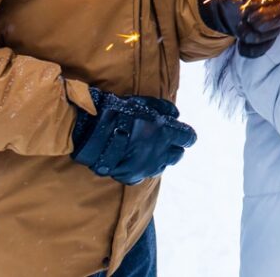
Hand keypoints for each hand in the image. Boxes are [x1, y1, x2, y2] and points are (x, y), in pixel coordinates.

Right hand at [70, 88, 196, 184]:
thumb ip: (164, 109)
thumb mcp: (144, 103)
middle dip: (173, 147)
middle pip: (177, 155)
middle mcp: (159, 152)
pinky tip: (133, 158)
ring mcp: (145, 166)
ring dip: (159, 157)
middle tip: (164, 140)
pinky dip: (142, 167)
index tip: (183, 135)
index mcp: (165, 132)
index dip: (187, 136)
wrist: (91, 131)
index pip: (188, 138)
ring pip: (162, 165)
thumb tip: (176, 116)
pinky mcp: (132, 176)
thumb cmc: (119, 112)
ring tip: (146, 148)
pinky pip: (144, 174)